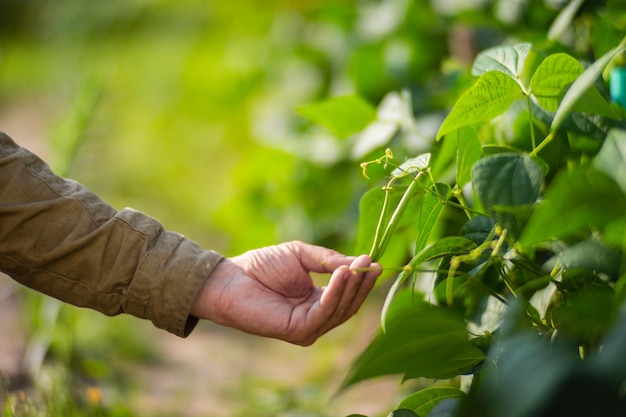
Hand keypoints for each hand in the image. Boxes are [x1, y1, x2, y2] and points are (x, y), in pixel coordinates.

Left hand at [191, 241, 380, 344]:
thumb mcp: (302, 256)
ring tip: (358, 265)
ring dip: (351, 286)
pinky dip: (336, 292)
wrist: (230, 277)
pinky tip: (342, 275)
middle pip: (348, 305)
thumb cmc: (261, 265)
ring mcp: (307, 328)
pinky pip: (324, 312)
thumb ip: (328, 260)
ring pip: (340, 310)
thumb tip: (359, 263)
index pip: (347, 294)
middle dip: (361, 284)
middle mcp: (315, 318)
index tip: (375, 261)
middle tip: (372, 263)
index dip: (361, 279)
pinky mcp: (298, 331)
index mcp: (316, 302)